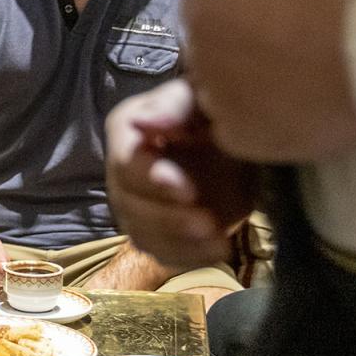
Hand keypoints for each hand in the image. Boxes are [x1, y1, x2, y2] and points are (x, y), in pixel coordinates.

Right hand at [105, 80, 255, 269]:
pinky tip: (219, 249)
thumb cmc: (213, 112)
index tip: (189, 191)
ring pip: (142, 233)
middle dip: (168, 218)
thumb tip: (144, 123)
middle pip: (129, 204)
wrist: (234, 142)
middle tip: (208, 223)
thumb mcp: (198, 98)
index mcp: (126, 133)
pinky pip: (162, 252)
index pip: (126, 163)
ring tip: (220, 241)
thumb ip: (174, 106)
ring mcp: (135, 205)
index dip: (153, 181)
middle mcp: (121, 172)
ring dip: (179, 243)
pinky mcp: (156, 231)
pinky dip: (189, 256)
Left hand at [182, 0, 355, 162]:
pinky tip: (280, 116)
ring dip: (235, 90)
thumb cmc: (336, 7)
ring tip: (279, 89)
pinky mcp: (240, 141)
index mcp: (206, 15)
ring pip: (215, 96)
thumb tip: (249, 0)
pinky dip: (250, 125)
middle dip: (226, 50)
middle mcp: (200, 61)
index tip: (249, 14)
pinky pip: (233, 131)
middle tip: (268, 53)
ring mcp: (218, 104)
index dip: (223, 10)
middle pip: (204, 54)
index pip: (196, 9)